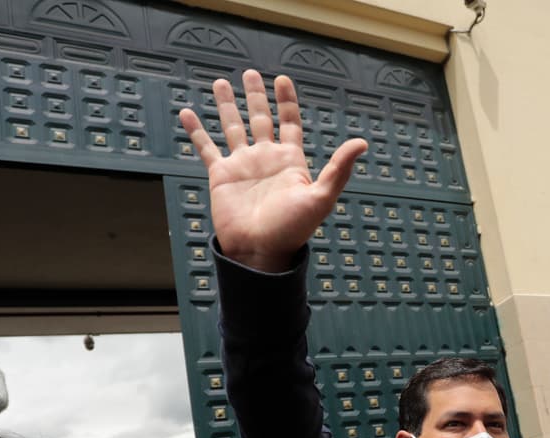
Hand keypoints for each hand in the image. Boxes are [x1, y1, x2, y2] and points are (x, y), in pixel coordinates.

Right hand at [180, 70, 367, 272]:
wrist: (260, 252)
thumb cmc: (292, 230)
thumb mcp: (320, 197)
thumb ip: (339, 169)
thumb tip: (362, 143)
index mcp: (290, 161)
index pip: (289, 122)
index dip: (286, 101)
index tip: (282, 79)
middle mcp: (266, 159)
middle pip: (260, 119)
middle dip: (256, 96)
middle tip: (250, 74)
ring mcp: (242, 166)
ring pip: (232, 127)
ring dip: (226, 105)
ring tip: (219, 83)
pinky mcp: (221, 176)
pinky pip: (206, 148)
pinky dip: (196, 131)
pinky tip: (187, 113)